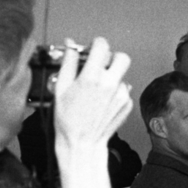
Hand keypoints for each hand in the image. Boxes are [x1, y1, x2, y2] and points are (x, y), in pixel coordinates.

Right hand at [53, 37, 131, 162]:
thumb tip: (70, 46)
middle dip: (111, 57)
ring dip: (112, 77)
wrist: (82, 142)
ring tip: (98, 89)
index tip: (92, 49)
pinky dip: (115, 92)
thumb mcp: (61, 88)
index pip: (102, 46)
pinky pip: (124, 90)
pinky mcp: (127, 104)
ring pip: (123, 75)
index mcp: (92, 77)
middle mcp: (110, 84)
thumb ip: (67, 63)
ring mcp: (121, 95)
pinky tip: (103, 101)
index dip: (96, 44)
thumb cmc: (68, 119)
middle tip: (101, 64)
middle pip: (122, 57)